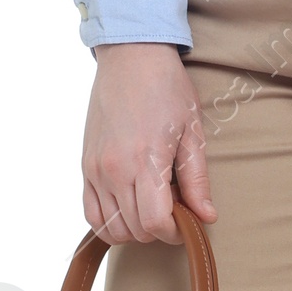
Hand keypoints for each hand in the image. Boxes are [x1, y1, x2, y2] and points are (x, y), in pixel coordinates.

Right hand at [82, 42, 216, 244]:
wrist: (131, 57)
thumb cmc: (167, 89)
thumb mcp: (192, 133)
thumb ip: (197, 180)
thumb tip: (206, 217)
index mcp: (144, 161)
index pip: (154, 223)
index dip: (174, 233)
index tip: (186, 224)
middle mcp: (113, 169)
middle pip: (134, 229)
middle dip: (158, 230)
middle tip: (174, 209)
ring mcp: (94, 169)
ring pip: (110, 227)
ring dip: (134, 229)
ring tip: (151, 207)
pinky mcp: (84, 166)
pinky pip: (90, 212)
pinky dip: (109, 222)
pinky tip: (128, 208)